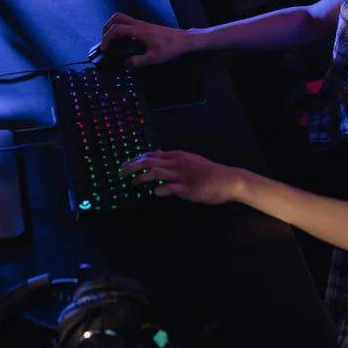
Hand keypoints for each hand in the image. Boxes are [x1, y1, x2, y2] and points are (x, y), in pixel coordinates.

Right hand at [99, 12, 193, 67]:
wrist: (183, 40)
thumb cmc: (169, 48)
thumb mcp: (153, 58)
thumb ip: (138, 61)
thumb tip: (125, 63)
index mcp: (138, 31)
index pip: (116, 29)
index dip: (106, 38)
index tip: (104, 48)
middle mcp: (138, 24)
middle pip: (116, 18)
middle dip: (106, 27)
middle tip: (104, 41)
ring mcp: (142, 24)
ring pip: (122, 18)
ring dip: (113, 27)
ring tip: (111, 41)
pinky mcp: (145, 26)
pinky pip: (128, 23)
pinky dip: (120, 28)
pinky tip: (123, 41)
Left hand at [121, 151, 243, 204]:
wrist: (228, 180)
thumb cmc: (209, 172)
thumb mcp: (189, 160)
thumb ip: (172, 159)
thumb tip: (156, 156)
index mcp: (176, 156)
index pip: (150, 155)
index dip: (135, 159)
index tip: (124, 165)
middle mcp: (176, 163)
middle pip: (148, 161)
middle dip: (131, 167)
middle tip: (120, 173)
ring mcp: (181, 175)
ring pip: (156, 172)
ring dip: (141, 178)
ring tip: (132, 183)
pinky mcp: (187, 188)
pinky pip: (169, 188)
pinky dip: (159, 190)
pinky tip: (153, 193)